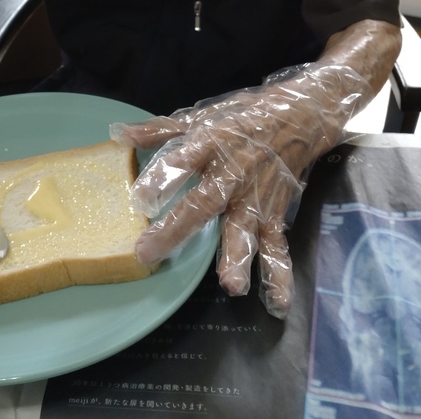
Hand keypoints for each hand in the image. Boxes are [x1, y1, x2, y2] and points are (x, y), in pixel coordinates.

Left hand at [111, 64, 371, 318]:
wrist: (300, 117)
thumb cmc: (243, 120)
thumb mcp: (201, 117)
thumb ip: (160, 130)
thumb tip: (119, 134)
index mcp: (210, 146)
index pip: (182, 162)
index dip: (161, 179)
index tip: (140, 200)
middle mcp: (232, 174)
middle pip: (202, 204)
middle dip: (177, 230)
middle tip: (151, 253)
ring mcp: (254, 198)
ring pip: (244, 229)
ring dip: (238, 257)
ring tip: (231, 286)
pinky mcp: (274, 214)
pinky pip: (276, 246)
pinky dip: (279, 274)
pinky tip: (277, 304)